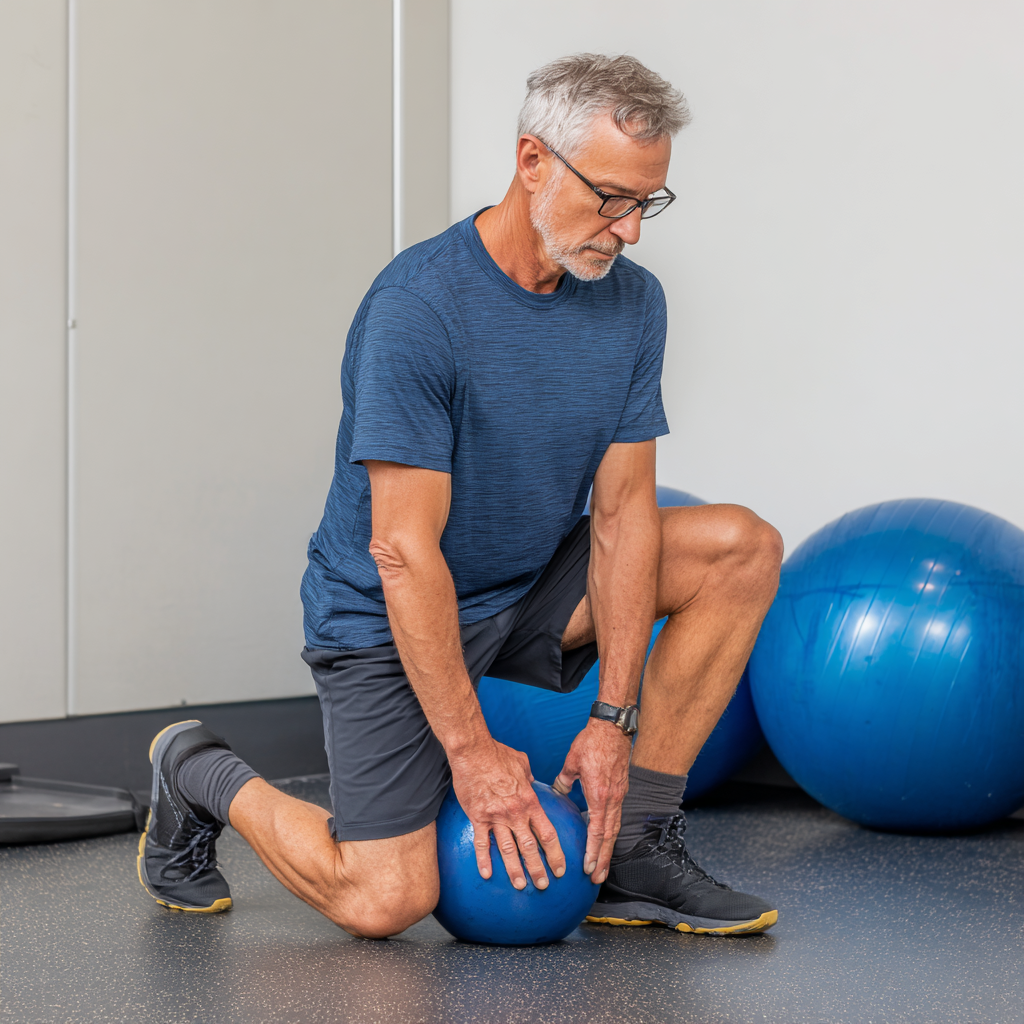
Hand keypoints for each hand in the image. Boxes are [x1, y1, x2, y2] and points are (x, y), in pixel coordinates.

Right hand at [449, 738, 565, 890]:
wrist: (473, 752)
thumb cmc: (498, 754)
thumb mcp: (522, 762)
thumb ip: (529, 776)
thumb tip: (531, 781)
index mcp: (529, 801)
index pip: (547, 833)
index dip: (555, 853)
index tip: (560, 867)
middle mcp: (516, 813)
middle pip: (530, 847)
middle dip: (538, 869)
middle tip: (543, 885)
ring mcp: (496, 817)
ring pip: (508, 850)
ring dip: (515, 870)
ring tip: (521, 886)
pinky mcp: (478, 817)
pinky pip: (481, 843)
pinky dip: (484, 860)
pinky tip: (486, 874)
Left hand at [552, 719, 630, 883]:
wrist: (613, 726)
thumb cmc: (592, 741)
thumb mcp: (573, 761)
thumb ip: (564, 779)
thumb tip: (558, 791)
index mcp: (599, 794)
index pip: (597, 830)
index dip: (593, 852)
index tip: (588, 868)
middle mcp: (612, 799)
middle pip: (609, 836)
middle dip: (604, 860)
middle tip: (598, 879)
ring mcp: (619, 795)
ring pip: (615, 829)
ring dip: (609, 850)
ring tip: (603, 868)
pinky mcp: (621, 789)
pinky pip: (616, 817)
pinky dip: (610, 833)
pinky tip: (604, 841)